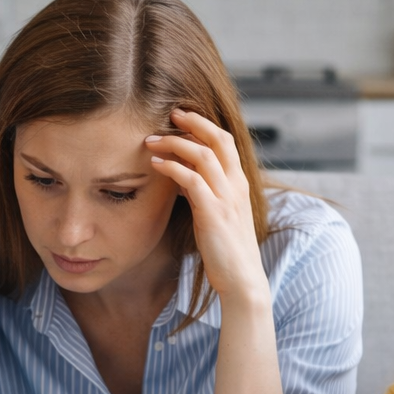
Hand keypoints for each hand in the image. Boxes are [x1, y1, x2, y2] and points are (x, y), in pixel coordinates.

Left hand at [145, 108, 270, 304]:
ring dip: (175, 143)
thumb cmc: (226, 251)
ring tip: (151, 140)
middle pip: (218, 139)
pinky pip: (192, 180)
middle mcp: (235, 186)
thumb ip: (204, 193)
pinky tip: (155, 165)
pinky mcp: (213, 213)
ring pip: (203, 155)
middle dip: (194, 122)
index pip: (226, 142)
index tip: (182, 117)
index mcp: (239, 184)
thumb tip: (182, 177)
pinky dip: (172, 168)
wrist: (241, 280)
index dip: (204, 125)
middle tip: (170, 114)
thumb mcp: (217, 215)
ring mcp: (226, 198)